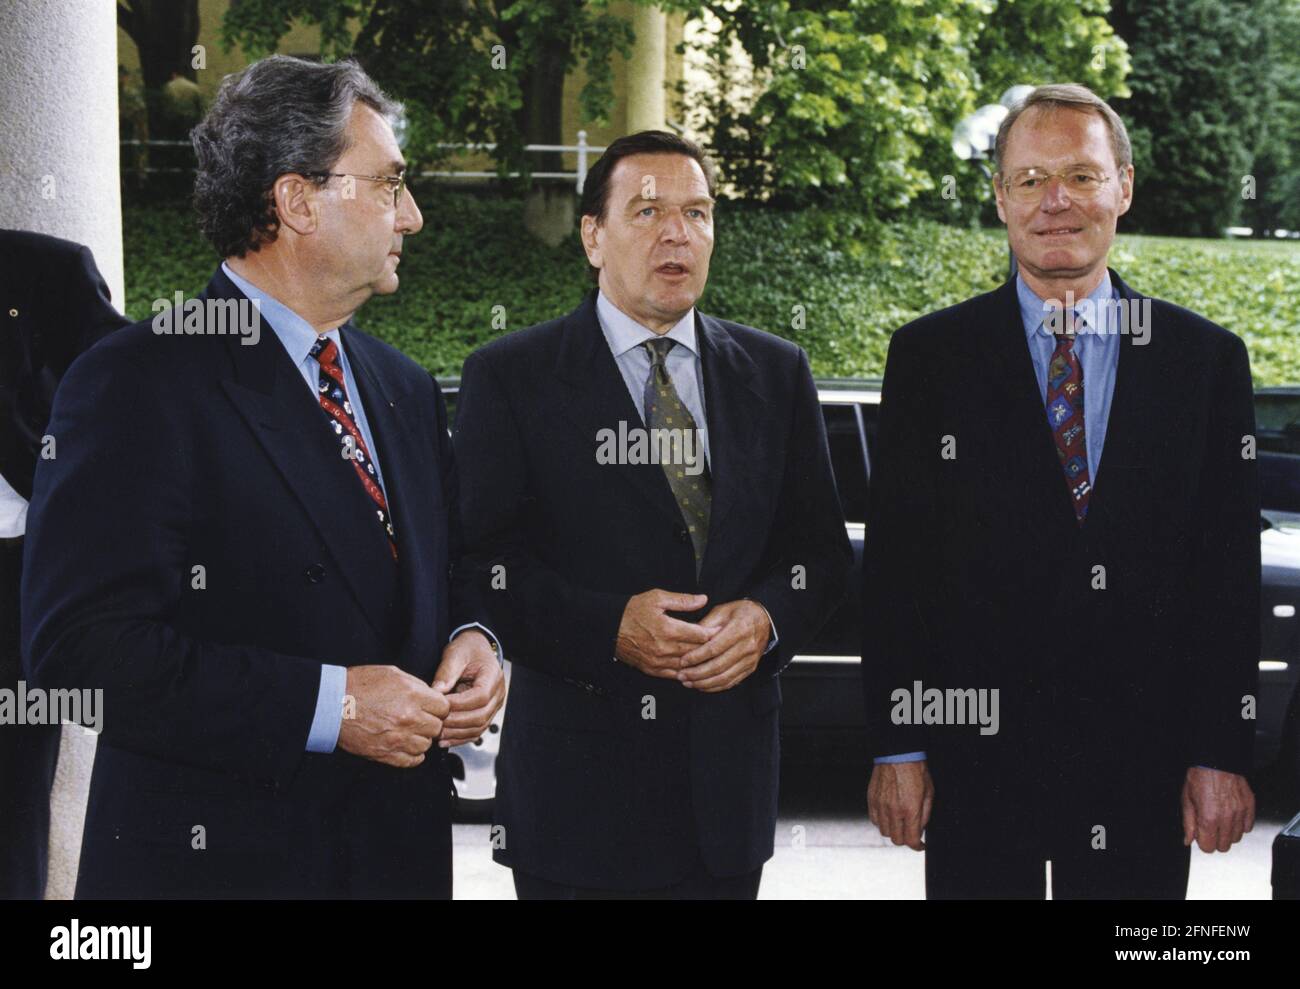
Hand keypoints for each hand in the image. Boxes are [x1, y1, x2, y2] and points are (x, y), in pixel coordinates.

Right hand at [337, 665, 449, 767]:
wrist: (331, 704)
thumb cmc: (359, 685)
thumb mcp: (392, 673)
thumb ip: (417, 685)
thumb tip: (431, 695)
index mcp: (413, 696)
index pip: (444, 707)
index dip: (438, 707)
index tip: (431, 707)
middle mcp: (409, 719)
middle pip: (437, 727)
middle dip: (430, 722)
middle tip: (418, 718)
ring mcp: (398, 739)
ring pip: (426, 745)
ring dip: (421, 738)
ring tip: (409, 731)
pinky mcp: (386, 754)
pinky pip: (412, 760)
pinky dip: (412, 755)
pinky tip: (405, 744)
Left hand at [432, 630, 506, 747]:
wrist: (476, 650)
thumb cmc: (467, 650)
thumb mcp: (455, 654)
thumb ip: (447, 672)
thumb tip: (437, 692)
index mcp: (493, 676)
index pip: (480, 696)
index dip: (460, 704)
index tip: (440, 706)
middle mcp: (498, 693)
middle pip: (481, 715)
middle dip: (456, 722)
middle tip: (436, 723)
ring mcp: (494, 706)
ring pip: (479, 727)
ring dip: (457, 733)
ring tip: (437, 734)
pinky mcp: (486, 714)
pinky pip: (476, 731)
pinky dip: (460, 738)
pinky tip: (445, 740)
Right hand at [615, 590, 714, 678]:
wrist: (610, 628)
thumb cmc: (633, 610)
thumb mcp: (657, 598)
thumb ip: (682, 600)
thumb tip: (703, 599)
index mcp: (668, 629)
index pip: (699, 635)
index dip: (713, 633)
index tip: (722, 630)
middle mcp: (664, 648)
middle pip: (696, 651)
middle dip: (709, 647)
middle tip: (722, 643)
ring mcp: (658, 661)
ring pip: (687, 665)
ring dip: (698, 661)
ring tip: (710, 656)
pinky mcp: (651, 669)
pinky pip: (674, 675)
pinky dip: (685, 672)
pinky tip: (692, 668)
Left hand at [677, 599, 769, 691]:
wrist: (763, 619)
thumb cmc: (739, 613)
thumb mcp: (721, 611)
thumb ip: (704, 625)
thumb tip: (685, 639)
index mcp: (740, 628)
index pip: (714, 648)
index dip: (697, 656)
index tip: (682, 661)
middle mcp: (747, 646)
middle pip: (719, 665)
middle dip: (697, 673)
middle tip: (681, 675)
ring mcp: (750, 659)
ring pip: (724, 677)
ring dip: (703, 683)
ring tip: (688, 682)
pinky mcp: (750, 668)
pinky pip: (731, 682)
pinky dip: (714, 687)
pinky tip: (701, 685)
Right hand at [868, 761, 933, 850]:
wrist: (898, 754)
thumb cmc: (916, 771)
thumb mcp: (929, 794)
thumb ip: (925, 815)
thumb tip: (920, 830)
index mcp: (910, 810)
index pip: (911, 841)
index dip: (917, 846)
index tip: (919, 844)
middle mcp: (894, 810)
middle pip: (897, 840)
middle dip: (905, 839)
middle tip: (910, 831)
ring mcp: (880, 805)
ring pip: (884, 832)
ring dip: (893, 830)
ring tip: (899, 822)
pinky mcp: (872, 799)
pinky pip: (874, 820)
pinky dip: (881, 822)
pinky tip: (888, 814)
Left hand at [1181, 767, 1254, 852]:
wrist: (1216, 761)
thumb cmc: (1199, 777)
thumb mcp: (1187, 800)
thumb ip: (1188, 823)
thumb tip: (1188, 840)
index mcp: (1209, 818)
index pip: (1209, 847)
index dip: (1203, 843)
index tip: (1201, 836)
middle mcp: (1227, 818)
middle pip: (1224, 846)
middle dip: (1215, 840)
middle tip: (1210, 828)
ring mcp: (1240, 813)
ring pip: (1237, 839)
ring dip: (1228, 834)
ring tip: (1220, 821)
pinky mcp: (1250, 806)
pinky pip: (1248, 827)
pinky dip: (1240, 825)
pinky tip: (1231, 817)